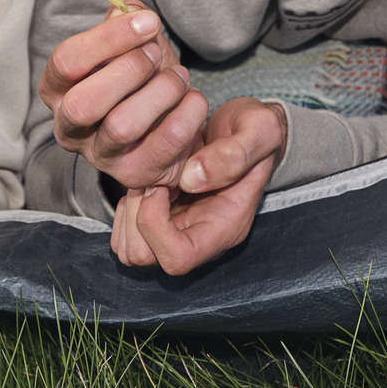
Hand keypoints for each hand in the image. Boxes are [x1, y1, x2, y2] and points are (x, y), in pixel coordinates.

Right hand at [39, 4, 209, 191]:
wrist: (171, 119)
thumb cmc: (143, 77)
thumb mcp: (134, 43)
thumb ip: (126, 19)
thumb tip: (126, 11)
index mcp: (58, 90)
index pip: (66, 62)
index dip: (109, 39)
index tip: (149, 22)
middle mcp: (69, 128)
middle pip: (83, 104)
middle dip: (129, 71)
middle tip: (156, 54)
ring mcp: (100, 156)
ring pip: (122, 126)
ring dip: (161, 91)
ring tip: (179, 76)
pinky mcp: (134, 174)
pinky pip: (163, 145)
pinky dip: (187, 114)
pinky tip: (193, 98)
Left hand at [110, 98, 286, 273]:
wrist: (249, 130)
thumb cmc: (257, 130)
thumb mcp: (260, 129)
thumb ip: (234, 154)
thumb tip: (192, 178)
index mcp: (225, 226)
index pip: (177, 257)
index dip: (154, 224)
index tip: (162, 185)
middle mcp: (199, 236)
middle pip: (145, 256)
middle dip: (136, 214)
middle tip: (151, 179)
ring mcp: (178, 229)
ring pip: (130, 249)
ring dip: (129, 211)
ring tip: (148, 179)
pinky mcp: (162, 217)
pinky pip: (126, 232)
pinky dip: (126, 206)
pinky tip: (146, 179)